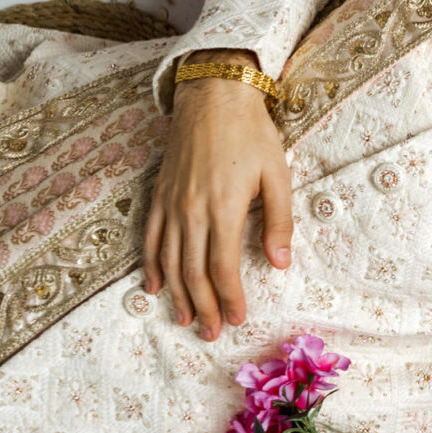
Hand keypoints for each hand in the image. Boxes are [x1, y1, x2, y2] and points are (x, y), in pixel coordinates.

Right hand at [143, 52, 292, 339]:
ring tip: (184, 320)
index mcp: (223, 209)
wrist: (213, 98)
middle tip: (211, 333)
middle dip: (203, 307)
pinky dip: (152, 265)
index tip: (238, 320)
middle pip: (193, 272)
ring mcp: (171, 205)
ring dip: (177, 295)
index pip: (223, 268)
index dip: (230, 298)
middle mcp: (191, 212)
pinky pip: (151, 238)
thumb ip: (278, 221)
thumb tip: (280, 263)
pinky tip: (154, 286)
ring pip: (170, 261)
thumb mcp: (277, 175)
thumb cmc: (252, 135)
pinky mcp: (159, 195)